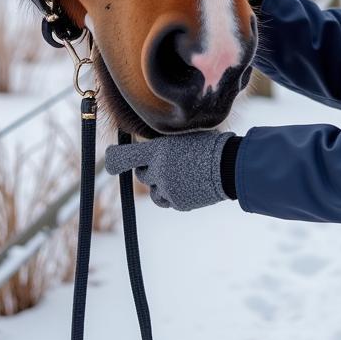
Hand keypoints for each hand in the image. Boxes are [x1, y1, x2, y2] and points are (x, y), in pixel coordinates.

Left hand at [104, 130, 234, 210]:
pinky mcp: (177, 203)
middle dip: (150, 169)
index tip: (110, 160)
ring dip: (161, 184)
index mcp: (158, 149)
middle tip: (169, 162)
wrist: (230, 166)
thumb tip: (148, 152)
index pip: (126, 156)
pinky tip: (189, 184)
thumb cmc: (209, 144)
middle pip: (142, 174)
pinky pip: (168, 200)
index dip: (115, 159)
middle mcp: (158, 170)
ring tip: (180, 175)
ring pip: (154, 190)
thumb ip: (162, 146)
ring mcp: (167, 189)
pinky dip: (174, 194)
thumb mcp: (183, 136)